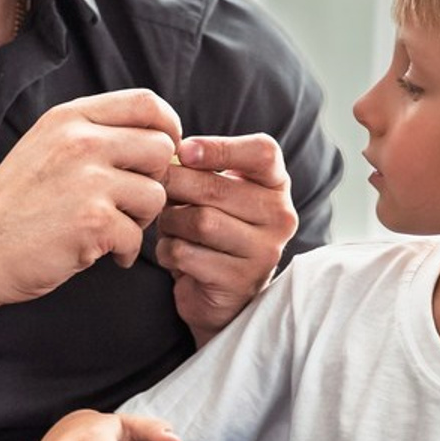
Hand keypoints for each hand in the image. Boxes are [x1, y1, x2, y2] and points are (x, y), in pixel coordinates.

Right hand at [0, 90, 180, 306]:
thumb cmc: (13, 207)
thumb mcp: (44, 149)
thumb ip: (91, 136)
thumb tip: (157, 139)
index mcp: (68, 118)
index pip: (146, 103)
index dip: (168, 127)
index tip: (162, 153)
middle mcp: (80, 141)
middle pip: (160, 148)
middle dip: (154, 180)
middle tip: (129, 203)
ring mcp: (87, 181)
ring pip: (156, 194)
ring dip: (141, 220)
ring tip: (110, 230)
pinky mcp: (92, 221)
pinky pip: (137, 236)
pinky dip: (124, 252)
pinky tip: (101, 253)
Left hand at [158, 134, 297, 343]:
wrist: (218, 293)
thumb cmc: (210, 230)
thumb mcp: (210, 193)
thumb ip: (196, 170)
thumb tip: (164, 157)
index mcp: (275, 184)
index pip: (262, 152)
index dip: (219, 148)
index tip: (183, 151)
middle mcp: (279, 216)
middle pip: (215, 187)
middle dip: (174, 187)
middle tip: (160, 196)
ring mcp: (265, 251)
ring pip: (199, 221)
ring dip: (169, 223)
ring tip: (170, 227)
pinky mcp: (240, 281)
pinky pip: (186, 254)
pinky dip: (168, 251)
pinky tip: (174, 255)